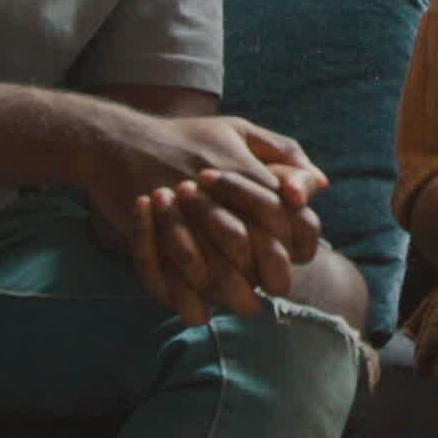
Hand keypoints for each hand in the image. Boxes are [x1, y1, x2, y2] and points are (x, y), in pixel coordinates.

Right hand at [82, 110, 325, 322]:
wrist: (117, 141)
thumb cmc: (185, 137)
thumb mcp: (238, 129)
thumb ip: (283, 152)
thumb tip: (319, 184)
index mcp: (239, 167)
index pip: (281, 213)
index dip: (294, 239)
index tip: (292, 252)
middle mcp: (212, 192)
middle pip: (252, 245)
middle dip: (267, 271)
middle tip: (272, 286)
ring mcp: (179, 214)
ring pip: (214, 265)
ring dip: (232, 289)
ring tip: (245, 302)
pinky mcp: (152, 233)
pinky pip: (176, 274)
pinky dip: (190, 296)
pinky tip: (204, 307)